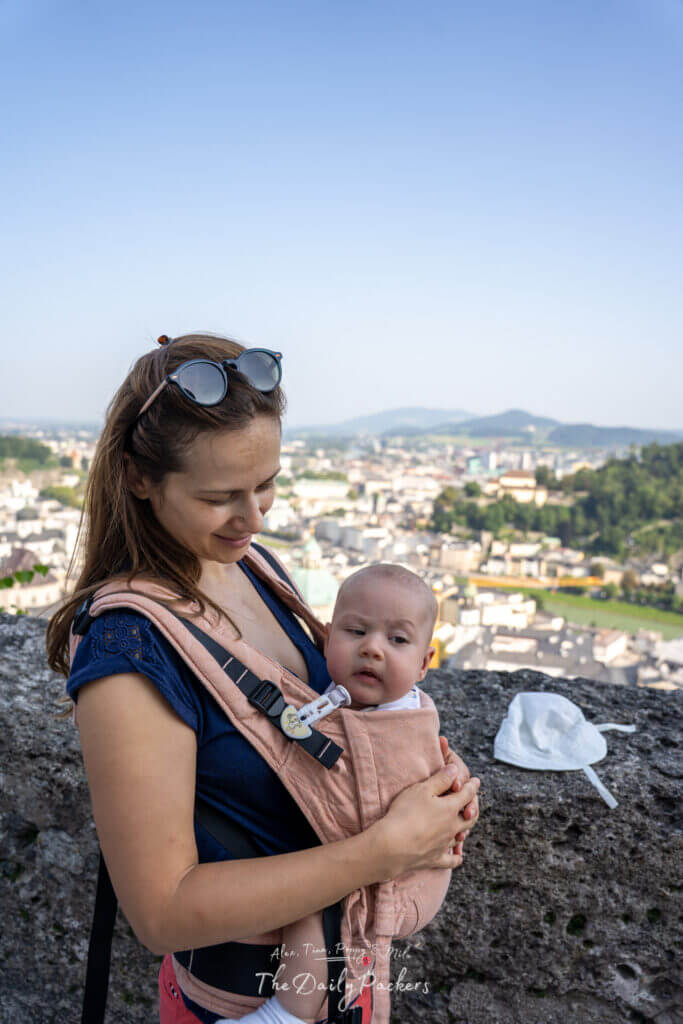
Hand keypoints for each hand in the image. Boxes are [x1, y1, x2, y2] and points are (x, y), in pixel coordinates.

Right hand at [373, 764, 479, 879]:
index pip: (467, 795)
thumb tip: (455, 770)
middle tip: (472, 802)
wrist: (392, 845)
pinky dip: (456, 857)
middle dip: (473, 808)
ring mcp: (444, 844)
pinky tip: (458, 856)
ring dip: (464, 829)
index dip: (472, 786)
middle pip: (470, 818)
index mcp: (450, 808)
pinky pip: (451, 860)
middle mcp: (452, 827)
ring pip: (460, 836)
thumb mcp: (422, 789)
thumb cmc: (405, 812)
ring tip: (464, 824)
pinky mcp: (435, 859)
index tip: (476, 781)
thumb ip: (441, 779)